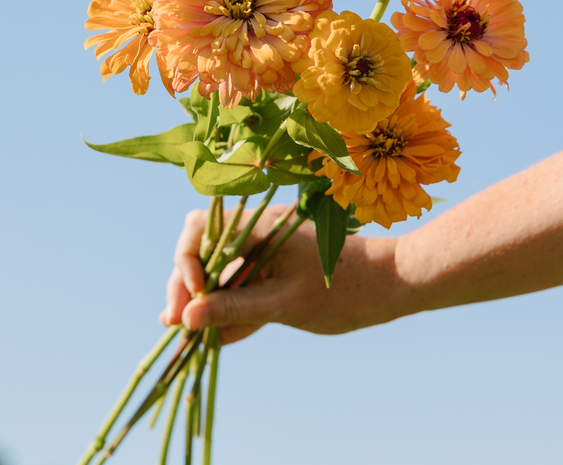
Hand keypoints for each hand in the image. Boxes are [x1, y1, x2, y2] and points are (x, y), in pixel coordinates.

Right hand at [159, 204, 399, 344]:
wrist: (389, 286)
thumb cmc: (342, 292)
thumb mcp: (284, 305)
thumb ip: (234, 310)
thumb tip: (186, 319)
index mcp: (260, 225)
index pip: (204, 229)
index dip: (187, 260)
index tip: (190, 299)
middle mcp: (258, 231)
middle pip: (206, 249)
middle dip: (187, 285)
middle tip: (174, 323)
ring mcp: (266, 250)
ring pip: (221, 270)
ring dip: (203, 299)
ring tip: (185, 335)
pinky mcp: (274, 269)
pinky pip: (241, 285)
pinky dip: (227, 307)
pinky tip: (212, 336)